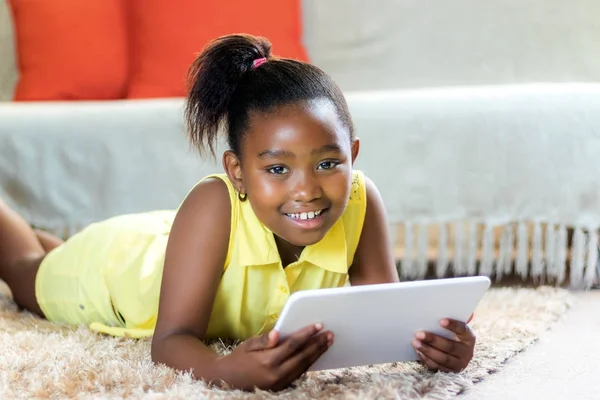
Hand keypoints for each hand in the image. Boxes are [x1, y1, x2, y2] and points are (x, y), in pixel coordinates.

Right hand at [219, 323, 333, 390]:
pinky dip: (309, 364)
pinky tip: (316, 355)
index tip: (318, 325)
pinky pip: (299, 374)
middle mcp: (276, 374)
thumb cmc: (238, 358)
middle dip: (317, 344)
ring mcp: (280, 383)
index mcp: (267, 361)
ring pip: (303, 366)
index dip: (306, 334)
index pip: (292, 345)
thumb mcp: (248, 345)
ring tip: (327, 343)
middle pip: (302, 356)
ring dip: (317, 354)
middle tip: (329, 334)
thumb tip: (277, 333)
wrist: (227, 380)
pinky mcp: (281, 388)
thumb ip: (264, 340)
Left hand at [412, 313, 475, 372]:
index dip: (453, 325)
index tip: (441, 320)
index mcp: (469, 337)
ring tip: (415, 342)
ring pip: (443, 358)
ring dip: (427, 350)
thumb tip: (468, 312)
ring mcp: (459, 364)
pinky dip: (426, 359)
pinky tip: (418, 351)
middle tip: (419, 333)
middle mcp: (467, 352)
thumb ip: (456, 316)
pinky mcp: (449, 371)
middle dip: (434, 340)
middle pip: (450, 346)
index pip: (463, 330)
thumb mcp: (456, 326)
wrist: (456, 353)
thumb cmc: (452, 334)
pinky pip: (437, 366)